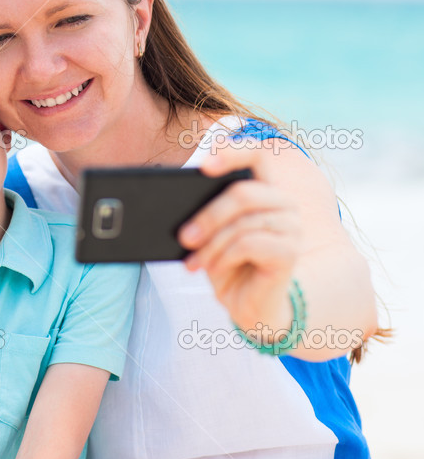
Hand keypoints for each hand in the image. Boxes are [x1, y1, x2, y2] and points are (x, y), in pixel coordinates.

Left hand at [178, 139, 300, 332]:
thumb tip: (169, 201)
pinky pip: (249, 244)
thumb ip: (202, 213)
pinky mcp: (289, 252)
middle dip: (207, 216)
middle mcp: (284, 203)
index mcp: (264, 189)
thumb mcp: (210, 235)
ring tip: (194, 262)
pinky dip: (225, 257)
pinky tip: (214, 269)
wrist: (248, 305)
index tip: (204, 166)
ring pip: (242, 223)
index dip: (233, 153)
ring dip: (212, 245)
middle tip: (183, 237)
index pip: (258, 155)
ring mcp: (291, 227)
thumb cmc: (227, 263)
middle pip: (243, 193)